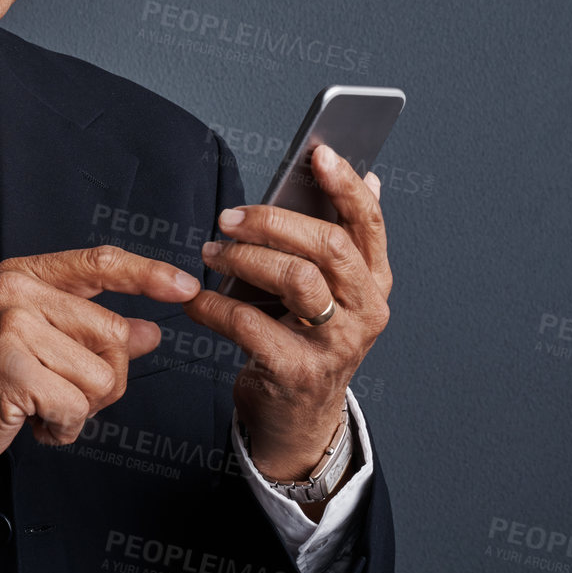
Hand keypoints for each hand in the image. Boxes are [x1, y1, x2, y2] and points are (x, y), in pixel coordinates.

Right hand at [0, 247, 200, 487]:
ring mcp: (12, 327)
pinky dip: (62, 428)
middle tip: (59, 390)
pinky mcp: (10, 368)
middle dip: (102, 379)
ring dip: (80, 408)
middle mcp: (17, 293)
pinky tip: (32, 422)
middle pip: (114, 335)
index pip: (100, 263)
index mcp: (24, 276)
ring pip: (102, 377)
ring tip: (39, 404)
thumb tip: (148, 331)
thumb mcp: (33, 341)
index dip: (148, 274)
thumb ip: (89, 331)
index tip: (185, 286)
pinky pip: (76, 407)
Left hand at [183, 144, 391, 482]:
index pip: (369, 225)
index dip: (345, 187)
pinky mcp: (297, 371)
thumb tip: (362, 176)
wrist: (297, 419)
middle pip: (328, 246)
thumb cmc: (304, 340)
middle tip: (230, 217)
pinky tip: (197, 300)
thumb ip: (339, 240)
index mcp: (374, 284)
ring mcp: (335, 344)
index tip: (319, 154)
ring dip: (244, 258)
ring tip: (212, 253)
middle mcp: (365, 312)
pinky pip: (250, 324)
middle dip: (274, 222)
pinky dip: (215, 307)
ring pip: (295, 278)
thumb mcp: (330, 292)